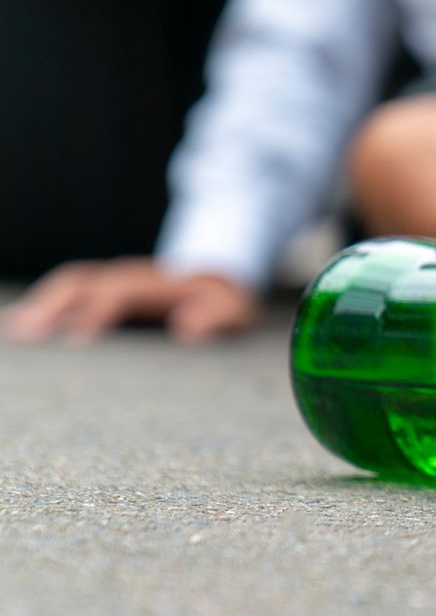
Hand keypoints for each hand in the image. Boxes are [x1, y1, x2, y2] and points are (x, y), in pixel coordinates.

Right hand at [2, 258, 258, 343]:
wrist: (222, 275)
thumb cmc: (226, 300)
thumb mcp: (233, 310)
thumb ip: (216, 317)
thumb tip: (189, 329)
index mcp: (154, 282)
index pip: (117, 293)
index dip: (96, 313)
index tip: (75, 340)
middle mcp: (127, 276)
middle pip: (81, 283)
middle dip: (51, 305)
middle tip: (25, 335)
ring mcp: (114, 279)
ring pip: (70, 284)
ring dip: (41, 303)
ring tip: (16, 331)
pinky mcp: (107, 288)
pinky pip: (71, 291)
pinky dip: (46, 304)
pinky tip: (24, 324)